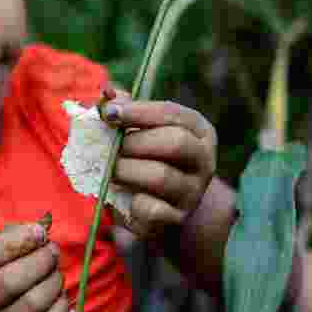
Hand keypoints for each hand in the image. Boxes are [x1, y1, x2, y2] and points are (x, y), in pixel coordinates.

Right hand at [0, 222, 68, 311]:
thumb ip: (8, 239)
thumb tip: (44, 226)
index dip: (19, 241)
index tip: (40, 231)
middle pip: (10, 282)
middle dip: (40, 260)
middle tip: (52, 250)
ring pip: (33, 304)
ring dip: (53, 280)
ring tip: (54, 271)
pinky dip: (60, 304)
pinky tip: (56, 293)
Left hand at [100, 87, 217, 239]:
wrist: (161, 207)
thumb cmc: (147, 158)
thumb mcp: (140, 130)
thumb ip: (124, 109)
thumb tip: (107, 92)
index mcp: (199, 131)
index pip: (173, 114)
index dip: (138, 111)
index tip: (108, 112)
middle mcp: (204, 160)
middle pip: (175, 142)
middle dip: (135, 142)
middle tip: (112, 148)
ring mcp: (193, 192)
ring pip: (161, 176)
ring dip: (126, 170)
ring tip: (112, 171)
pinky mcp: (176, 218)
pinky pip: (152, 209)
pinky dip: (130, 201)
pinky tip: (123, 196)